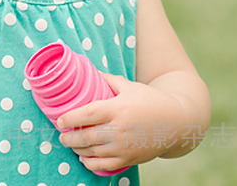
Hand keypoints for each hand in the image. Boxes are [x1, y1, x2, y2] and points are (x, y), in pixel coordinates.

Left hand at [56, 72, 188, 172]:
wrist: (177, 122)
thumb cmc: (150, 100)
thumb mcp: (128, 86)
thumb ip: (106, 79)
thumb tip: (87, 70)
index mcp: (117, 109)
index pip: (87, 115)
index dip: (69, 118)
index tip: (59, 119)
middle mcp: (119, 129)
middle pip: (85, 136)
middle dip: (68, 137)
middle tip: (61, 135)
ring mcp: (124, 147)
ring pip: (92, 152)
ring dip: (77, 149)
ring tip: (71, 143)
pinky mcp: (130, 159)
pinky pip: (104, 165)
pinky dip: (90, 163)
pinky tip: (84, 157)